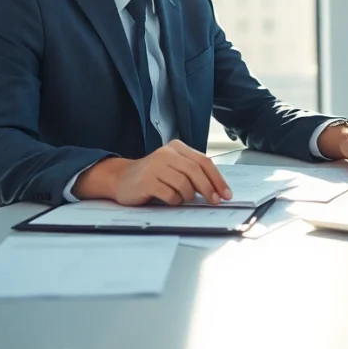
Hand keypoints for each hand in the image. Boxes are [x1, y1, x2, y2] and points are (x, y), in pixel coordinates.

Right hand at [73, 140, 232, 205]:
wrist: (121, 178)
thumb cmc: (152, 175)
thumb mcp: (174, 167)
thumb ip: (193, 172)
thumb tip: (218, 189)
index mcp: (176, 147)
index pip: (204, 161)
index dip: (217, 179)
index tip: (226, 193)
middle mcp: (166, 153)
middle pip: (196, 171)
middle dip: (209, 188)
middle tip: (214, 201)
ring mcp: (155, 166)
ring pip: (184, 183)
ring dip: (188, 196)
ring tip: (183, 198)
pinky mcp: (146, 180)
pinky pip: (169, 194)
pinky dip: (174, 200)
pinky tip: (170, 200)